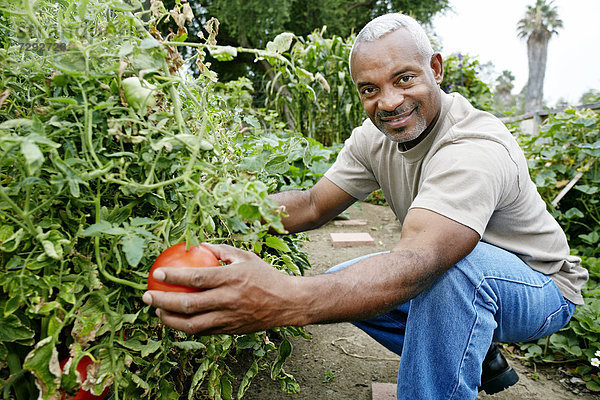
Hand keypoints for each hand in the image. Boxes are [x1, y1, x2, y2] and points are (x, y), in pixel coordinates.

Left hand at [141, 243, 302, 334]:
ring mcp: (228, 318)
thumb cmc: (266, 276)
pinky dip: (186, 327)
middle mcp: (228, 300)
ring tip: (157, 312)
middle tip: (146, 296)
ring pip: (191, 325)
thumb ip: (222, 250)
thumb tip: (200, 244)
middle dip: (161, 302)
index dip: (173, 277)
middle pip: (187, 305)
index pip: (195, 279)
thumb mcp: (246, 257)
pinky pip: (203, 331)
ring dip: (169, 320)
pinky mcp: (230, 331)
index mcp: (231, 279)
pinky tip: (176, 321)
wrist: (287, 303)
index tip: (156, 274)